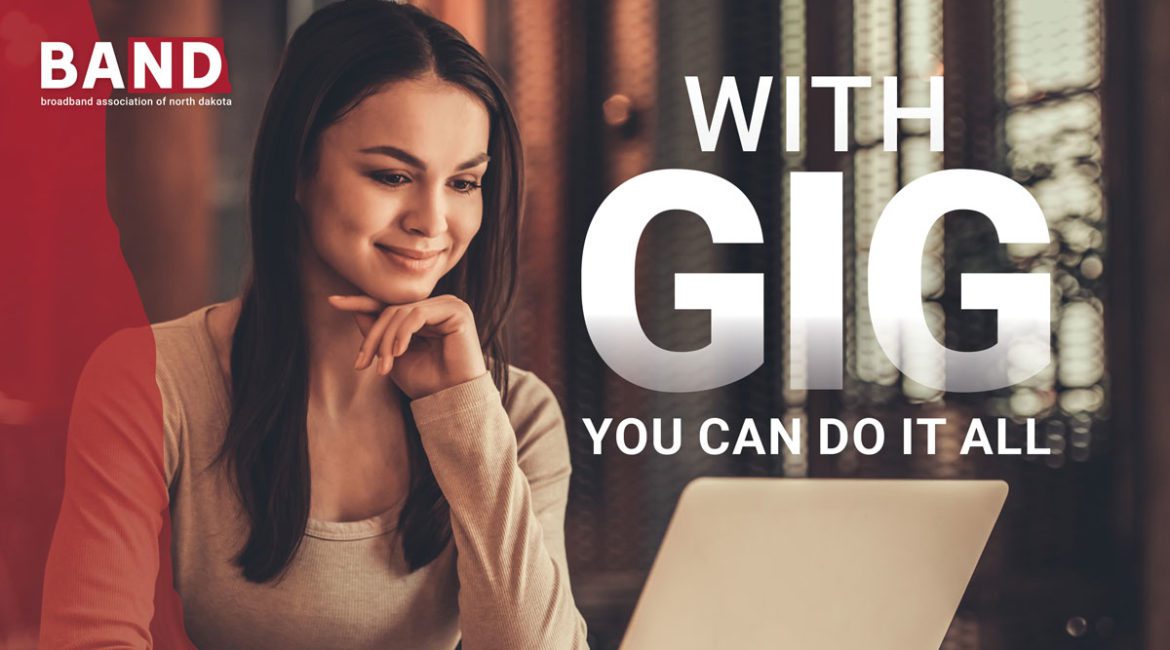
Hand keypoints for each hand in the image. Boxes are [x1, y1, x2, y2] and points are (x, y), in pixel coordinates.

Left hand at [328, 294, 487, 398]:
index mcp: (424, 316)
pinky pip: (417, 314)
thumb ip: (378, 333)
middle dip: (373, 337)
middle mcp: (436, 307)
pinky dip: (402, 334)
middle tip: (362, 363)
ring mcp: (448, 306)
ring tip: (383, 366)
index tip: (333, 301)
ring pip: (401, 312)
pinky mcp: (456, 310)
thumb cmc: (427, 382)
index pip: (388, 304)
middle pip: (391, 310)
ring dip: (386, 340)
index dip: (360, 302)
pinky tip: (399, 353)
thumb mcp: (393, 357)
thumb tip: (355, 310)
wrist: (453, 400)